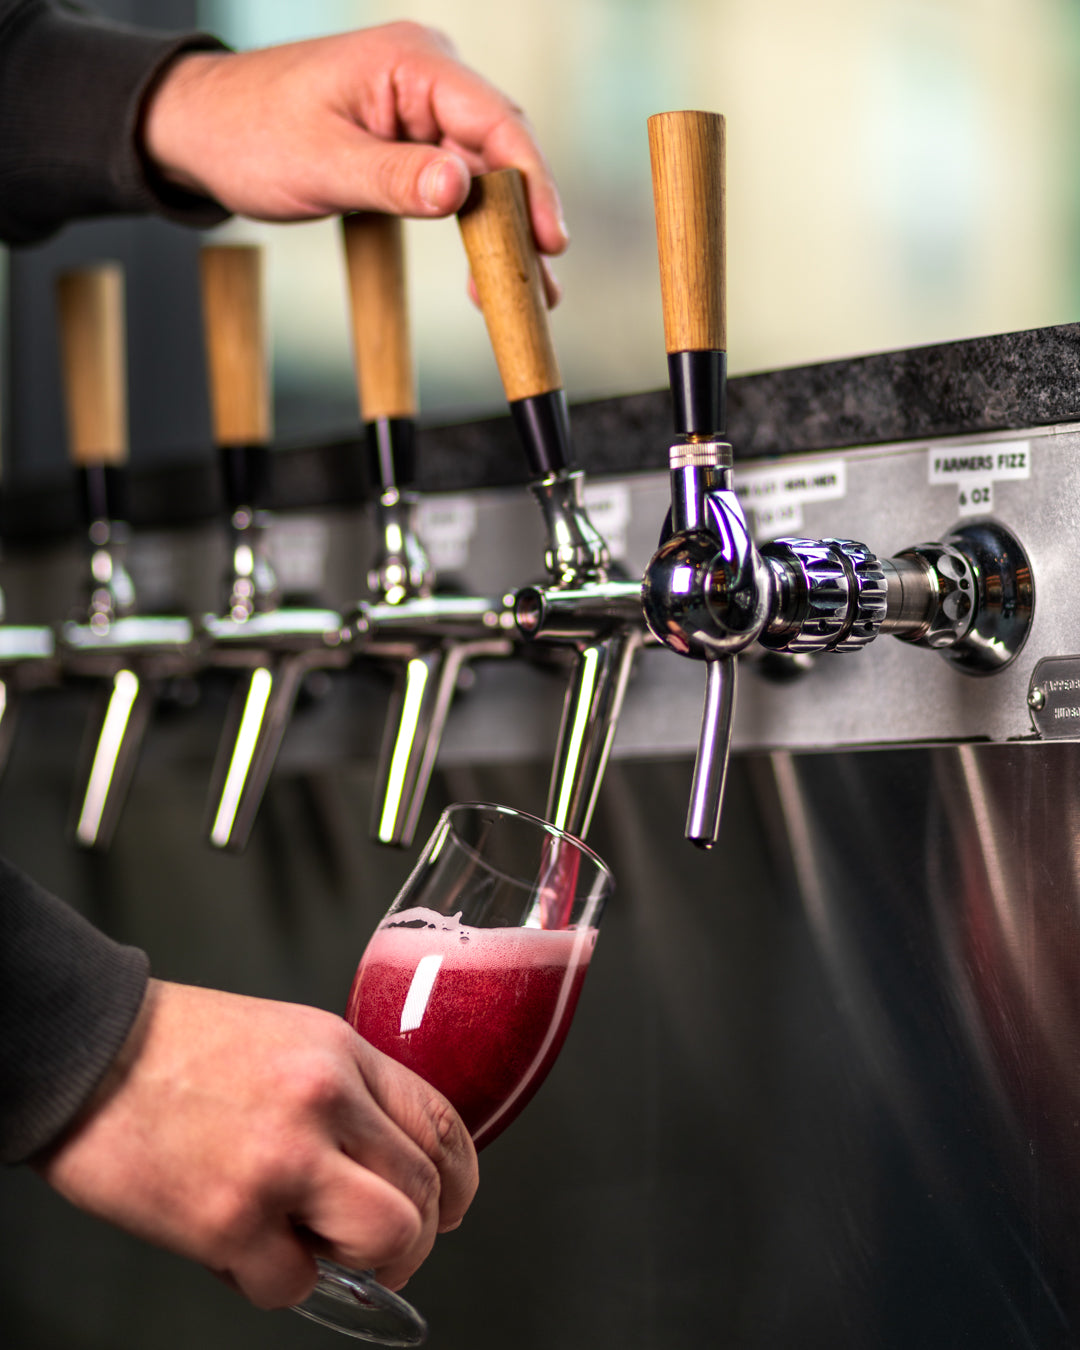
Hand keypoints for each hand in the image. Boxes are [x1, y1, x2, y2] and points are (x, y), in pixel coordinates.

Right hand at [34, 979, 477, 1308]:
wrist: (90, 1053)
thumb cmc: (180, 1048)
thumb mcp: (290, 1039)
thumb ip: (346, 1091)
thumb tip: (384, 1159)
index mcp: (342, 1054)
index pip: (441, 1123)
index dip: (461, 1180)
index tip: (453, 1206)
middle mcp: (326, 1101)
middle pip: (426, 1191)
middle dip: (415, 1235)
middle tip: (380, 1248)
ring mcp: (284, 1161)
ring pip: (388, 1238)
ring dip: (363, 1263)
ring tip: (318, 1250)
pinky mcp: (232, 1220)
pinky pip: (293, 1284)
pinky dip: (275, 1279)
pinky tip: (244, 1247)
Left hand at [143, 21, 566, 284]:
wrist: (203, 130)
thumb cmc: (250, 135)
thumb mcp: (321, 164)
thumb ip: (394, 178)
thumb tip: (461, 190)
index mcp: (410, 62)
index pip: (496, 120)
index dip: (531, 182)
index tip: (550, 239)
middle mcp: (428, 76)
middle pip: (503, 149)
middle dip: (526, 220)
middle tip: (540, 288)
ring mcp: (423, 107)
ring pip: (487, 173)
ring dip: (505, 233)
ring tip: (526, 294)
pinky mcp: (413, 139)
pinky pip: (459, 184)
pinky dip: (474, 228)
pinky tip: (484, 274)